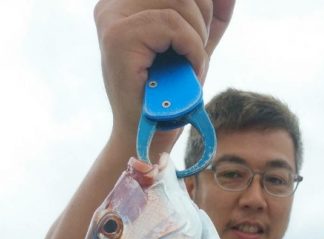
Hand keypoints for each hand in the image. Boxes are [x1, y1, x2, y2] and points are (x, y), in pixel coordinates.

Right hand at [94, 0, 234, 152]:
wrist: (144, 139)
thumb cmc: (166, 99)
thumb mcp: (194, 48)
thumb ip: (211, 19)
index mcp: (125, 3)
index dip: (201, 8)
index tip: (200, 39)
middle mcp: (113, 6)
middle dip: (202, 23)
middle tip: (192, 60)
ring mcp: (113, 19)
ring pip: (180, 4)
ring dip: (197, 41)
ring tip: (187, 70)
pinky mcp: (119, 37)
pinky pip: (173, 25)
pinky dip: (191, 50)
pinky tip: (186, 71)